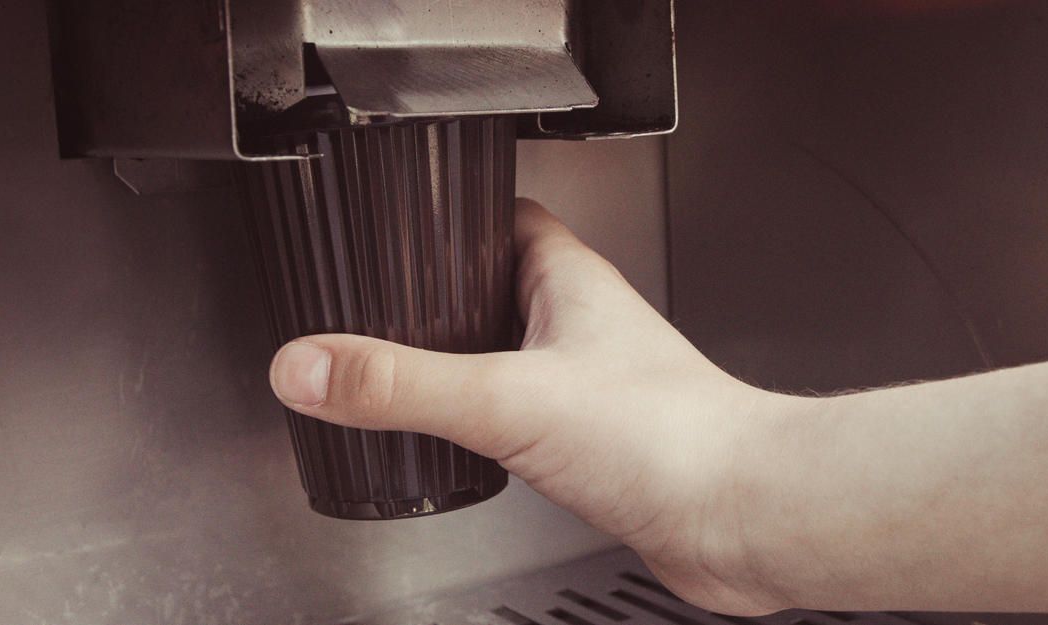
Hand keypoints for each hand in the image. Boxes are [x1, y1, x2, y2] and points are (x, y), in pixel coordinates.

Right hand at [268, 199, 796, 614]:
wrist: (737, 520)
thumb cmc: (669, 438)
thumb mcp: (505, 398)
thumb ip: (401, 383)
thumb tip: (310, 365)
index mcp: (570, 282)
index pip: (506, 217)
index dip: (451, 215)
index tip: (401, 221)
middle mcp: (586, 327)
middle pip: (500, 288)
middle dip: (441, 298)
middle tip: (384, 309)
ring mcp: (594, 384)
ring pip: (515, 355)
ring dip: (465, 364)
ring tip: (409, 375)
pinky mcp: (598, 443)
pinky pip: (531, 418)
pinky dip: (491, 425)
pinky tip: (466, 446)